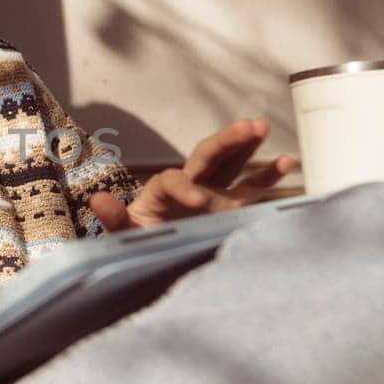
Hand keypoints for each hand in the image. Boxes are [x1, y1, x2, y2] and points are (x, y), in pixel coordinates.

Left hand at [88, 117, 296, 230]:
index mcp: (162, 191)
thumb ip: (114, 218)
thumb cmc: (140, 244)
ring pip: (230, 162)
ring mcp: (213, 193)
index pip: (174, 180)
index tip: (199, 202)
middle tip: (245, 126)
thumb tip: (97, 200)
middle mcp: (189, 185)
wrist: (154, 257)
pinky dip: (267, 174)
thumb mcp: (124, 234)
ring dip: (246, 144)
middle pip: (207, 155)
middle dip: (226, 141)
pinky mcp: (230, 207)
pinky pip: (250, 187)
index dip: (185, 187)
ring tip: (262, 126)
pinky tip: (286, 161)